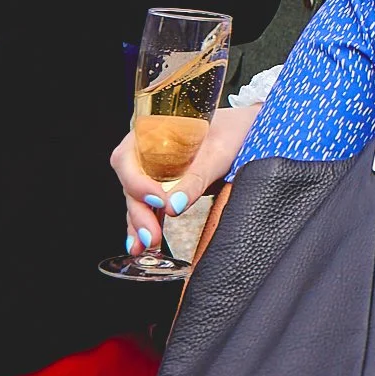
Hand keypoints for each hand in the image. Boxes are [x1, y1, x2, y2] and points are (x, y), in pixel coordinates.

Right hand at [116, 102, 259, 254]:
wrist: (247, 129)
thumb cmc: (231, 131)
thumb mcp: (217, 153)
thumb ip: (195, 178)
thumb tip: (174, 205)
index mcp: (151, 131)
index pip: (127, 157)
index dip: (137, 182)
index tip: (158, 200)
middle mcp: (146, 150)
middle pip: (130, 183)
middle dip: (139, 211)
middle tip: (151, 235)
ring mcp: (153, 170)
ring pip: (136, 198)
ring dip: (139, 223)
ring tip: (145, 245)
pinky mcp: (162, 186)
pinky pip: (148, 205)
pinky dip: (146, 223)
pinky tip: (142, 243)